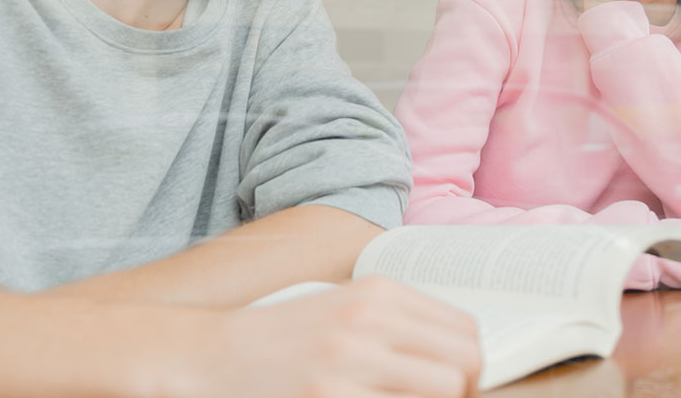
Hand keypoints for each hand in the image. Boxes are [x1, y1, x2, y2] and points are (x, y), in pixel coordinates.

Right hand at [175, 277, 481, 397]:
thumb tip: (461, 356)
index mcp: (376, 292)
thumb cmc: (282, 339)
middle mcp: (367, 322)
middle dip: (462, 391)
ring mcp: (347, 364)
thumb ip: (398, 324)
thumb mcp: (342, 309)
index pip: (465, 330)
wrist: (209, 356)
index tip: (456, 381)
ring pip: (442, 392)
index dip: (471, 363)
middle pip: (463, 365)